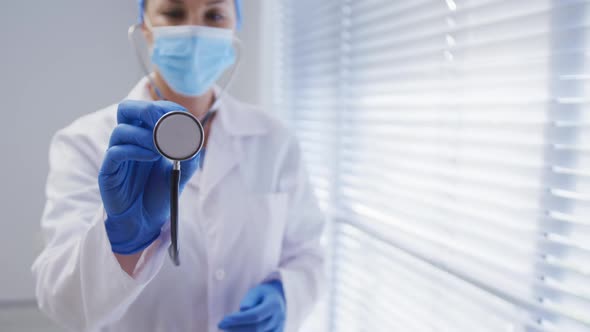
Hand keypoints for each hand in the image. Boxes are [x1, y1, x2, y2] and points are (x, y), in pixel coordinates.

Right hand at [99, 100, 200, 254]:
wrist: (145, 221)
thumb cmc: (160, 193)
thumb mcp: (181, 172)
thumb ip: (189, 155)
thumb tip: (193, 137)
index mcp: (146, 135)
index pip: (150, 109)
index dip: (165, 108)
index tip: (183, 117)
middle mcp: (129, 141)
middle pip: (126, 109)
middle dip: (147, 110)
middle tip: (165, 123)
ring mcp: (117, 154)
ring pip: (121, 130)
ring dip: (145, 135)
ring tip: (162, 149)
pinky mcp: (109, 171)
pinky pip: (116, 152)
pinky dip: (135, 150)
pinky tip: (151, 157)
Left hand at [218, 280, 285, 331]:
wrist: (277, 299)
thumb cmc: (263, 294)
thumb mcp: (256, 291)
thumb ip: (250, 299)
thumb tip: (243, 309)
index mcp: (274, 304)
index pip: (255, 315)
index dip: (239, 319)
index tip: (224, 319)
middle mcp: (279, 318)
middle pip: (256, 328)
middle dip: (236, 328)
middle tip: (221, 324)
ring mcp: (278, 328)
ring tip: (227, 328)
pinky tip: (236, 331)